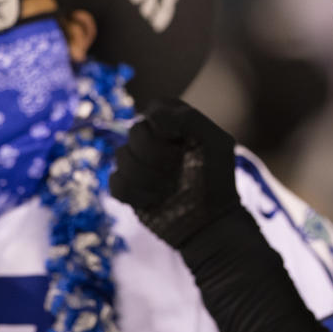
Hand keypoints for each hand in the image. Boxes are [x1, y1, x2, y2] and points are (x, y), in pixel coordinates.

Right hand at [110, 98, 237, 247]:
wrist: (210, 224)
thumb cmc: (217, 180)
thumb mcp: (215, 143)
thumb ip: (188, 119)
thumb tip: (150, 118)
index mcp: (177, 122)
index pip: (156, 107)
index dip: (161, 124)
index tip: (179, 141)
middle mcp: (156, 138)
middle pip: (135, 131)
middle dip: (155, 155)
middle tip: (176, 170)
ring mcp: (140, 162)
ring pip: (121, 156)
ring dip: (147, 177)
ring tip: (168, 189)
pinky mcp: (129, 187)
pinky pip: (115, 182)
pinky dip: (134, 194)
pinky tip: (153, 201)